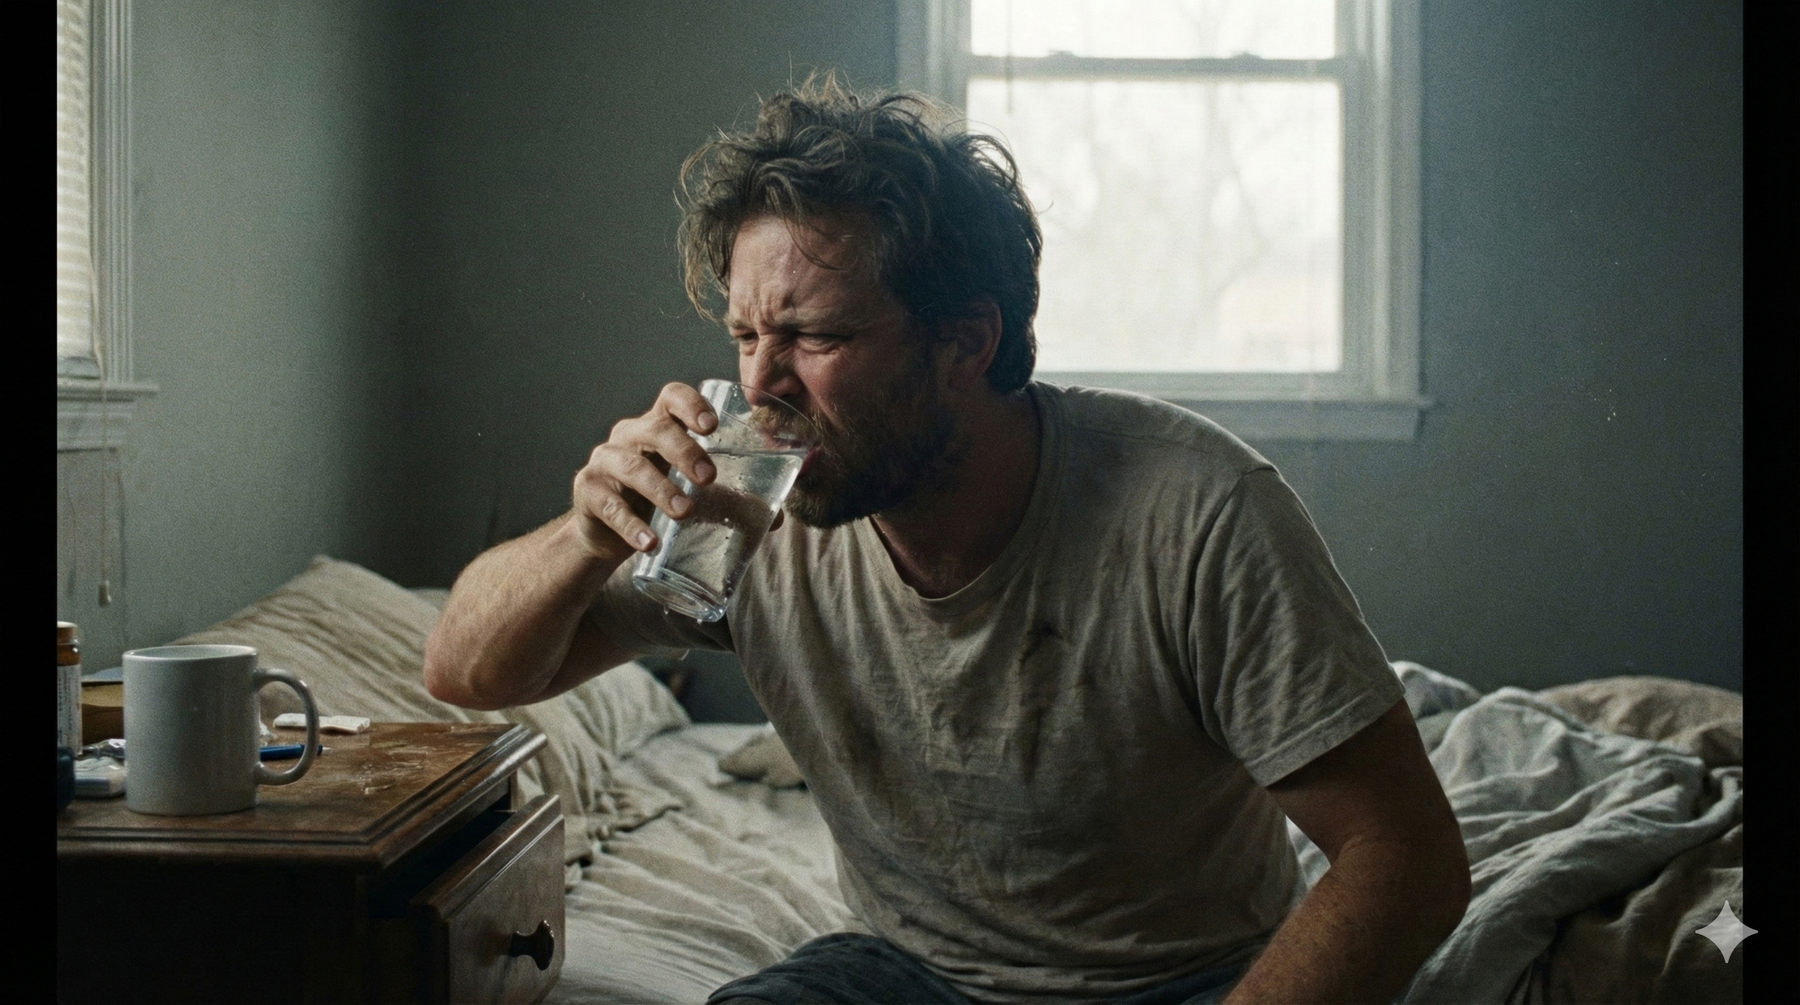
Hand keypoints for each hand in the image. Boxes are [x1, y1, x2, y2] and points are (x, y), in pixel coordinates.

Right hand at [570, 382, 719, 561]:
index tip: (711, 426)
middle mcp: (629, 436)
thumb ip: (731, 501)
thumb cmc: (656, 500)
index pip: (672, 397)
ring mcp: (605, 461)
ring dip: (660, 489)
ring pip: (631, 466)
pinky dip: (631, 527)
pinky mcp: (588, 493)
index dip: (691, 404)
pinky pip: (610, 507)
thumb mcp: (693, 494)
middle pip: (655, 429)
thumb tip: (779, 520)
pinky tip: (650, 543)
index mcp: (659, 426)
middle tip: (708, 477)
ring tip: (684, 512)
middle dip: (684, 450)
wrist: (607, 533)